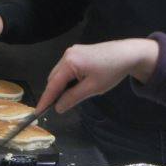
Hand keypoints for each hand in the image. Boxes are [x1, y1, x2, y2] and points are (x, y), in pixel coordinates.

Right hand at [35, 38, 159, 114]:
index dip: (45, 100)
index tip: (37, 113)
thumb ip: (72, 98)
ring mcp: (73, 51)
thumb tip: (58, 108)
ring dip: (60, 86)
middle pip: (53, 78)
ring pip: (60, 73)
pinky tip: (73, 87)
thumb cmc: (111, 70)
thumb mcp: (92, 88)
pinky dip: (67, 79)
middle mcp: (67, 54)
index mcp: (69, 62)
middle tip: (54, 109)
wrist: (128, 54)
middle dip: (52, 93)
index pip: (52, 84)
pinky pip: (67, 68)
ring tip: (66, 100)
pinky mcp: (79, 52)